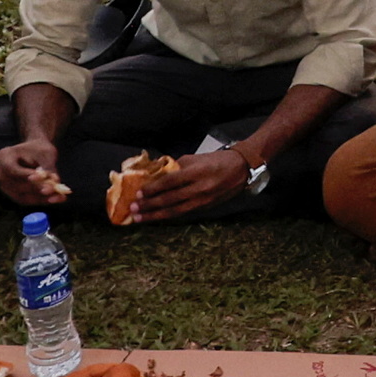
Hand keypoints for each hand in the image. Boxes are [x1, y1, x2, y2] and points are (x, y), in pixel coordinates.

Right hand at [0, 134, 69, 210]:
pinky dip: (42, 200)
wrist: (35, 152)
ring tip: (60, 196)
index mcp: (3, 157)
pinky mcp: (13, 195)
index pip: (12, 169)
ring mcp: (4, 186)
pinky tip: (57, 199)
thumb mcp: (46, 153)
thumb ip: (48, 167)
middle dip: (37, 188)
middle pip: (17, 185)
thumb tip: (53, 181)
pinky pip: (27, 201)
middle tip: (54, 189)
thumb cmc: (40, 149)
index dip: (26, 175)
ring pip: (23, 196)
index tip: (43, 177)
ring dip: (42, 198)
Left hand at [125, 138, 257, 223]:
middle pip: (169, 199)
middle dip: (149, 205)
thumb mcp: (196, 158)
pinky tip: (157, 217)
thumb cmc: (216, 160)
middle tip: (133, 208)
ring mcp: (203, 200)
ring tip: (140, 218)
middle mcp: (199, 188)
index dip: (153, 189)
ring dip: (155, 215)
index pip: (169, 182)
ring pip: (175, 211)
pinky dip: (168, 216)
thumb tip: (157, 174)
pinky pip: (183, 213)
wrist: (241, 168)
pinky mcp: (205, 208)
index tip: (139, 193)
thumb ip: (177, 167)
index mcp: (196, 172)